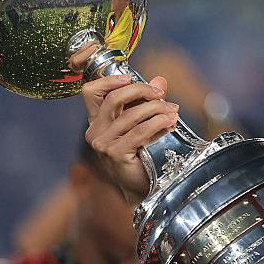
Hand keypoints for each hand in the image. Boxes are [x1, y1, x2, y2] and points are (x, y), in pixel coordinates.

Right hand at [82, 74, 178, 202]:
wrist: (141, 186)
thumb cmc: (141, 153)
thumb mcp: (142, 123)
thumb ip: (148, 101)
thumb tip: (160, 80)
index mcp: (96, 120)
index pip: (90, 92)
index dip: (108, 80)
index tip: (130, 77)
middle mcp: (95, 131)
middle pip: (113, 98)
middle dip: (140, 90)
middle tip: (161, 94)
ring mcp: (103, 144)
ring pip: (131, 114)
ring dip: (156, 109)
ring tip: (173, 111)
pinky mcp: (115, 154)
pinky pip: (140, 131)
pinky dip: (158, 123)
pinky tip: (170, 123)